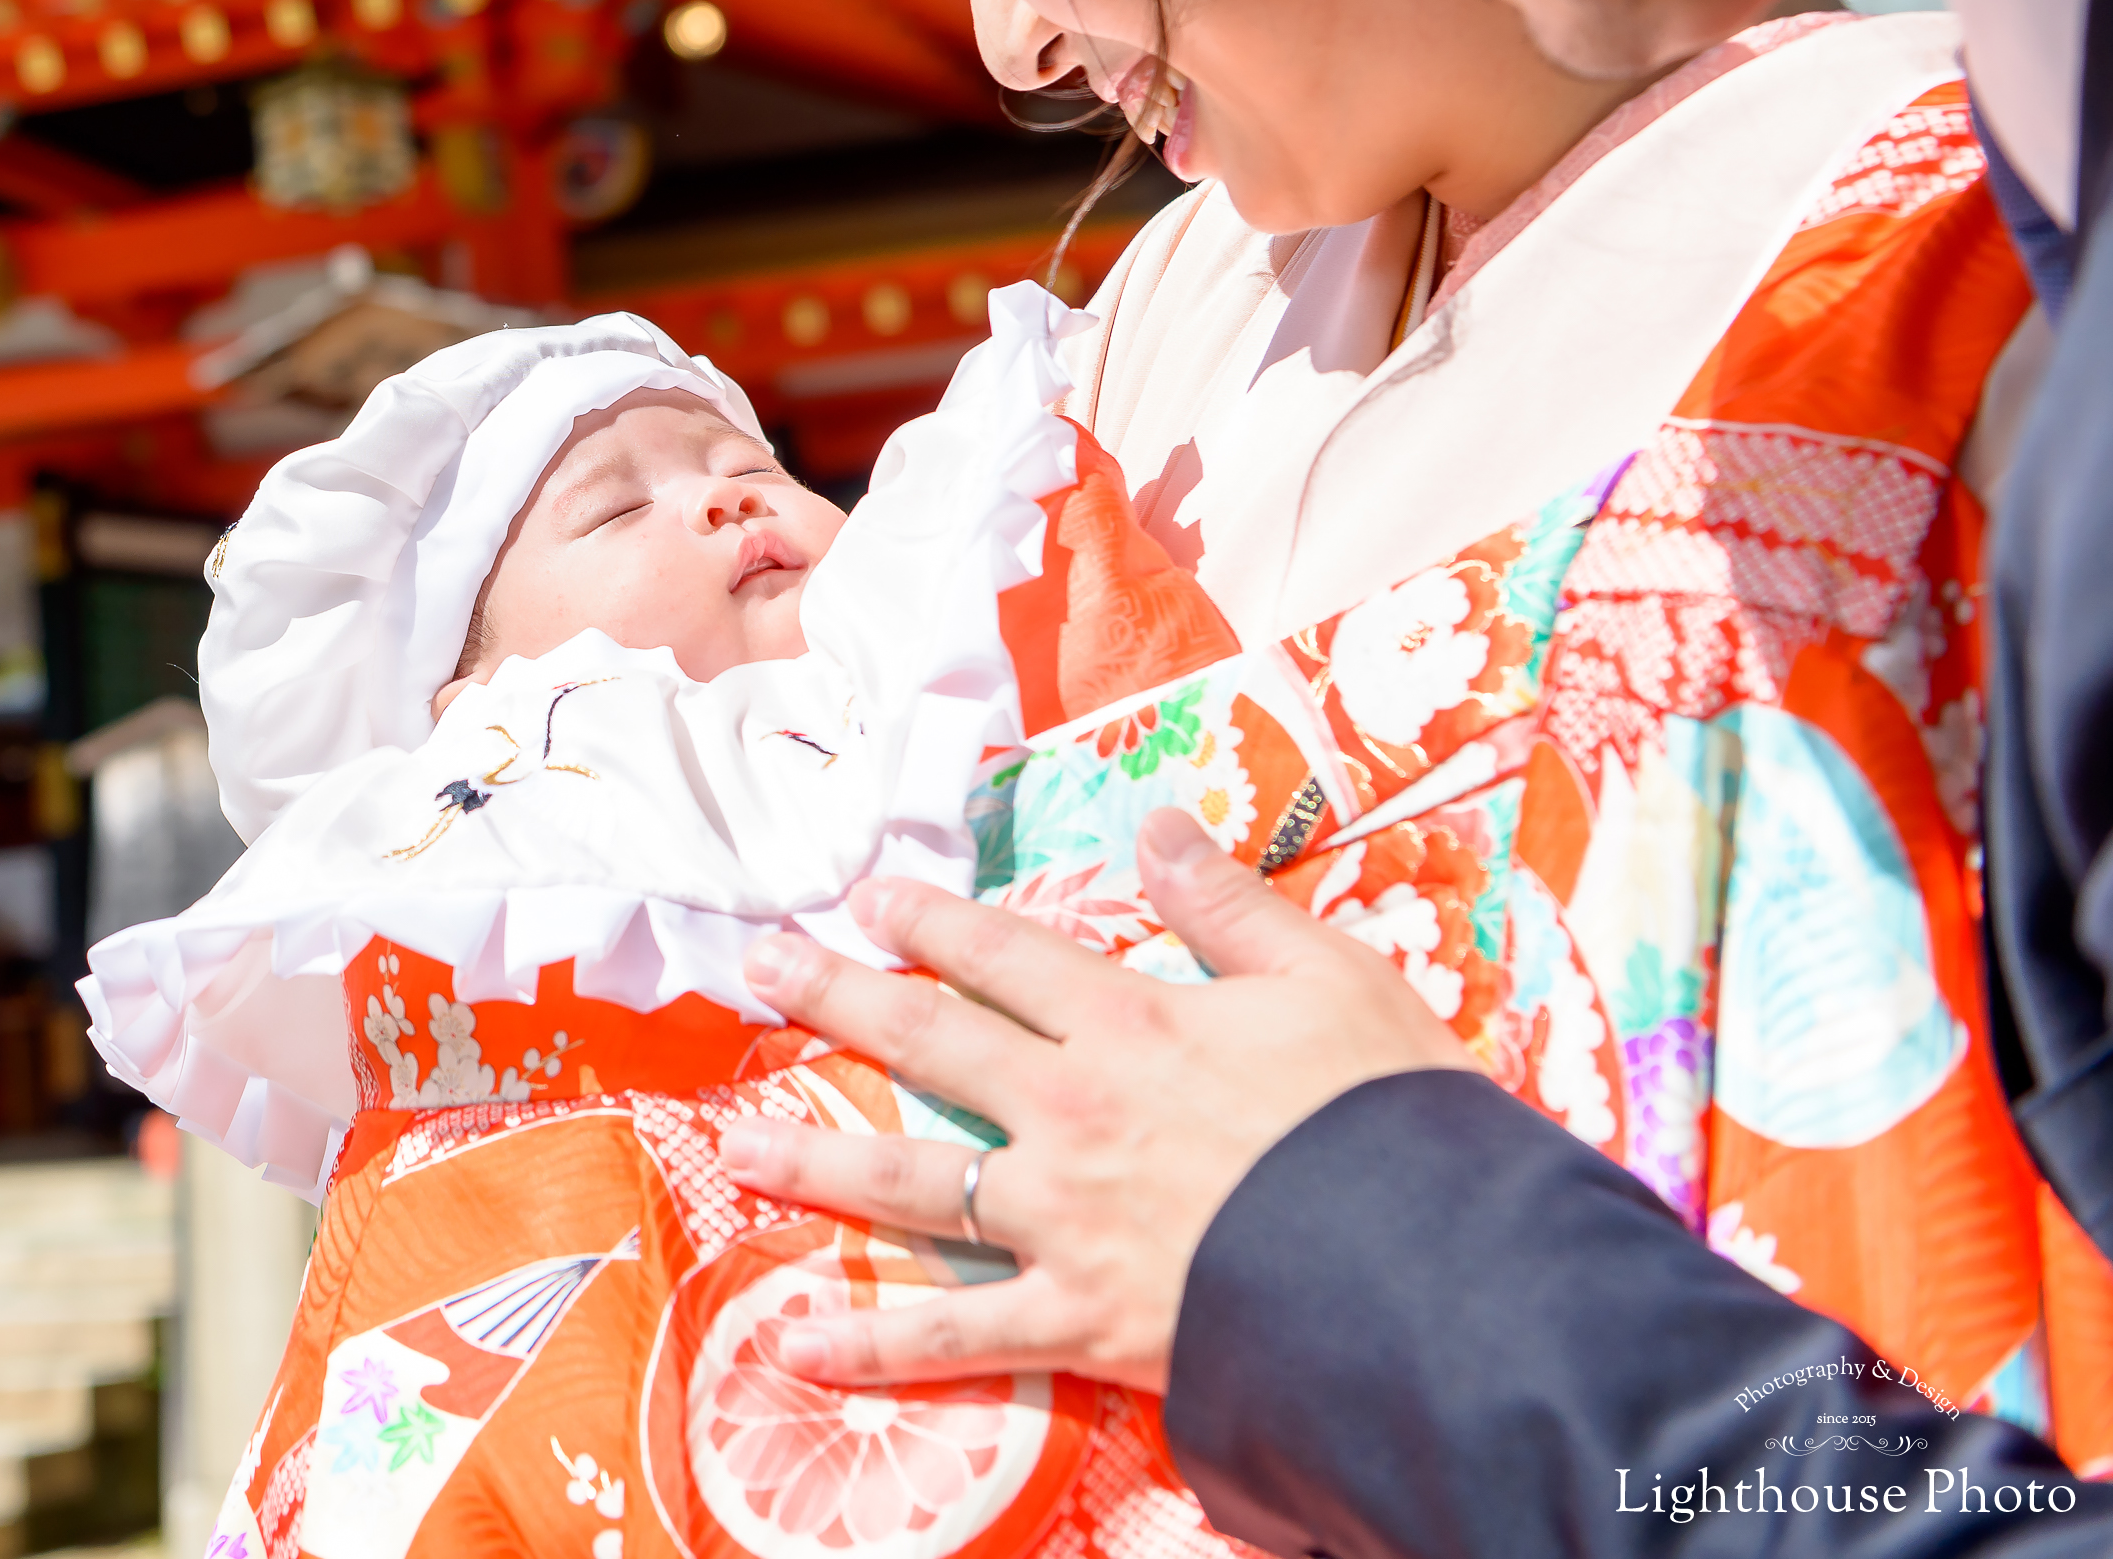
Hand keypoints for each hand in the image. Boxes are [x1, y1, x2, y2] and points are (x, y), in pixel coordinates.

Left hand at [718, 805, 1468, 1392]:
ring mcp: (1064, 1220)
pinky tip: (793, 1345)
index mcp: (1131, 1023)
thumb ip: (1231, 905)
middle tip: (760, 972)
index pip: (1003, 956)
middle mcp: (1073, 1112)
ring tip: (733, 1145)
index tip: (866, 900)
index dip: (929, 924)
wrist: (1435, 1270)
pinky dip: (871, 1347)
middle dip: (835, 1002)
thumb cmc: (1395, 1120)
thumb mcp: (1332, 978)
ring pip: (912, 1182)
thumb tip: (1157, 822)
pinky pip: (957, 1336)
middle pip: (928, 1046)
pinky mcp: (1080, 1322)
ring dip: (814, 1160)